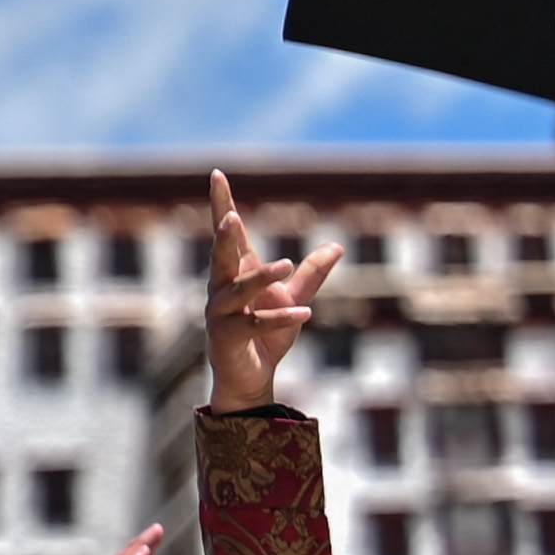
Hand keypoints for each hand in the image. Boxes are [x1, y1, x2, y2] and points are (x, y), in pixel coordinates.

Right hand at [202, 173, 336, 416]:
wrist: (251, 380)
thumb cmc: (265, 338)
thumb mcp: (293, 298)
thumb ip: (312, 274)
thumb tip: (337, 246)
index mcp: (235, 275)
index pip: (227, 235)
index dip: (221, 204)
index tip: (217, 175)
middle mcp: (221, 291)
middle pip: (221, 258)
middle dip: (224, 238)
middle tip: (231, 217)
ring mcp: (221, 315)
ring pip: (237, 290)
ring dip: (261, 277)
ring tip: (287, 265)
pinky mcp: (229, 339)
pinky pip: (255, 324)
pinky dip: (281, 318)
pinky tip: (304, 313)